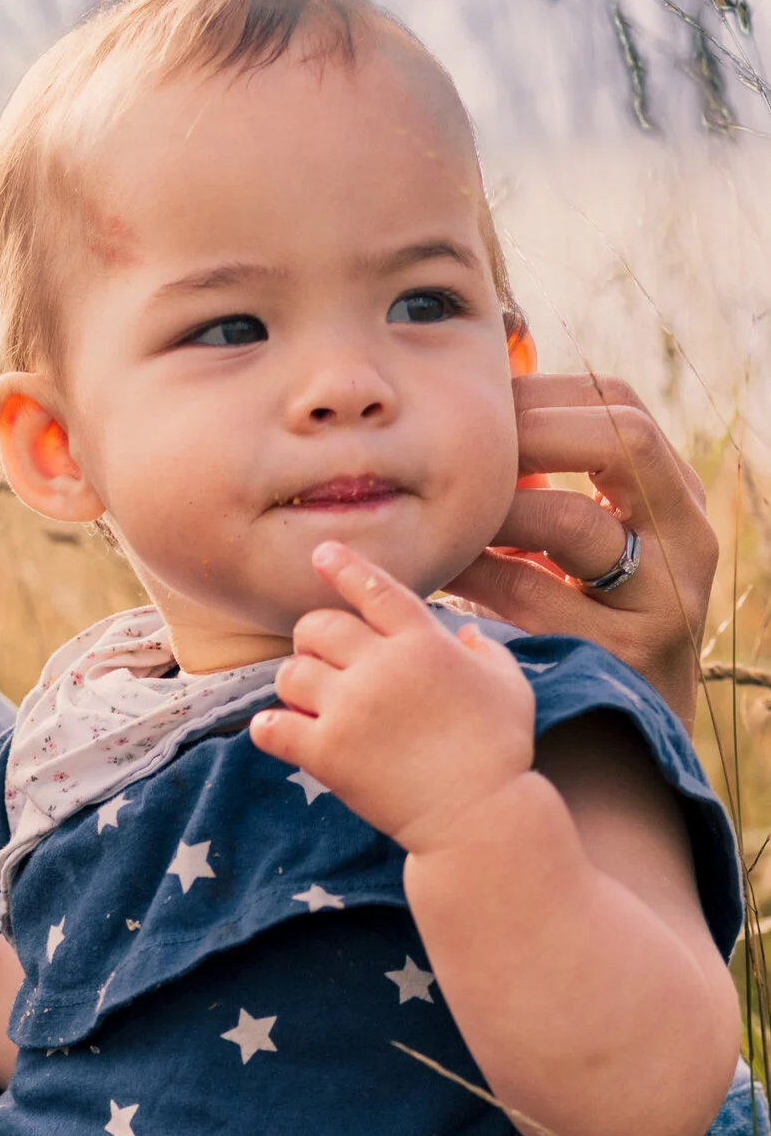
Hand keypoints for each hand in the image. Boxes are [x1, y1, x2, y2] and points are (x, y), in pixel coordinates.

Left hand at [252, 541, 535, 849]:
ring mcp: (350, 708)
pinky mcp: (327, 753)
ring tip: (307, 701)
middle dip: (313, 638)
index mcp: (424, 642)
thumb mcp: (510, 686)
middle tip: (320, 659)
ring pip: (291, 671)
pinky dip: (270, 727)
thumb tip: (466, 636)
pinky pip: (273, 726)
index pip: (375, 589)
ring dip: (294, 682)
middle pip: (319, 626)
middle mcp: (381, 666)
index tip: (320, 553)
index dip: (344, 567)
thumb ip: (486, 651)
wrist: (477, 813)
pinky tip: (279, 731)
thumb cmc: (501, 751)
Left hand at [454, 374, 714, 724]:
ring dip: (497, 510)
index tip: (486, 405)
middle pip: (621, 443)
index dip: (552, 395)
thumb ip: (562, 488)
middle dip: (533, 435)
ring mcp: (664, 600)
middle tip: (463, 454)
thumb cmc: (592, 627)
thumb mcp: (597, 549)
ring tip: (447, 512)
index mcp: (682, 502)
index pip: (627, 410)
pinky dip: (481, 575)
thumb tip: (486, 415)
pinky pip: (533, 596)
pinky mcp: (621, 654)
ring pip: (573, 524)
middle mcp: (689, 542)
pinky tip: (445, 569)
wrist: (622, 740)